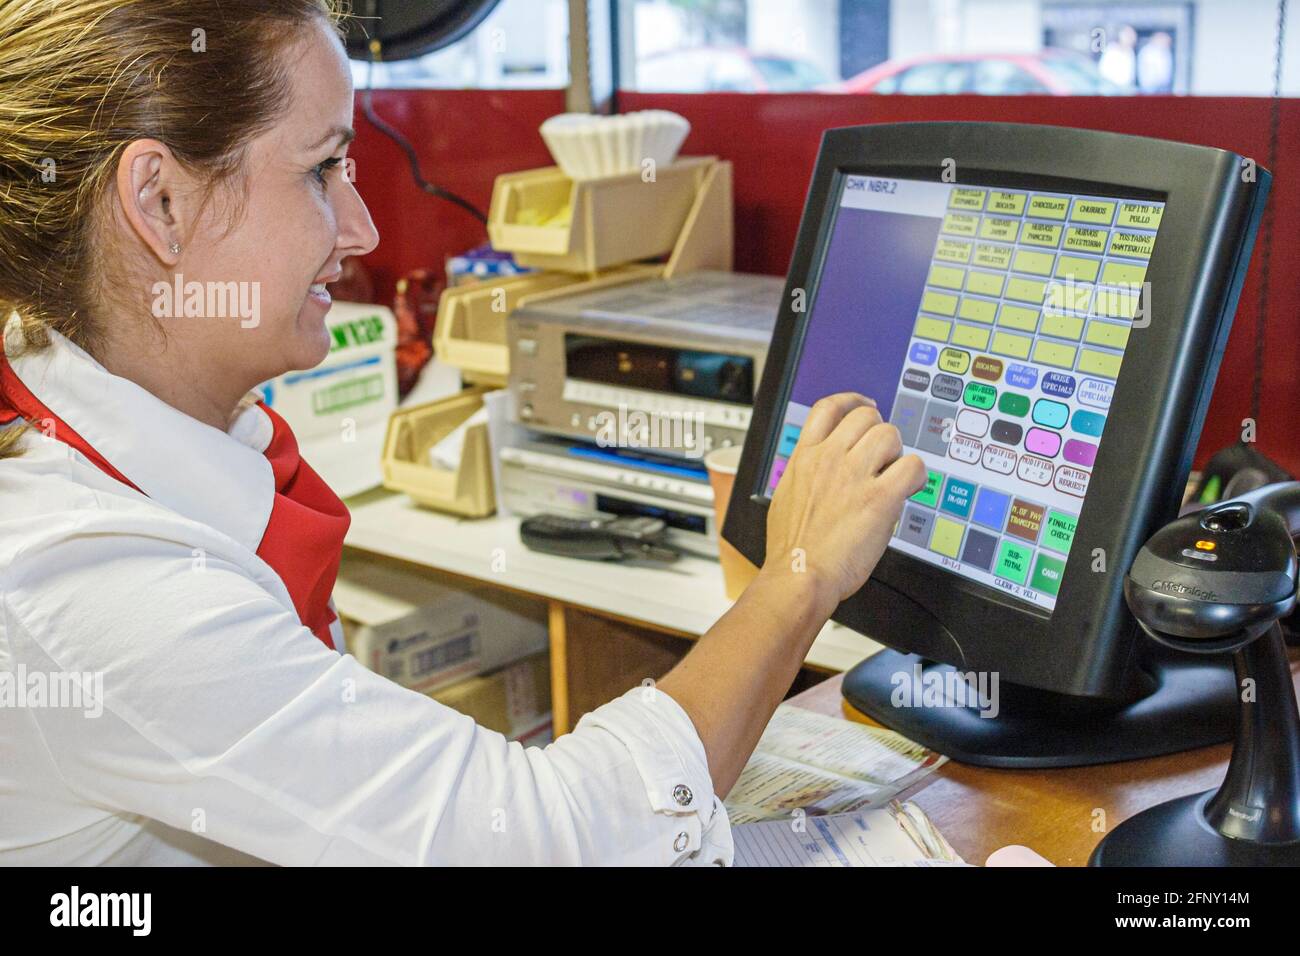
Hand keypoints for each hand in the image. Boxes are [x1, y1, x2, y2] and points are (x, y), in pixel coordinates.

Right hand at [762, 392, 926, 612]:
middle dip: (878, 432)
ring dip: (896, 452)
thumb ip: (805, 475)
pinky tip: (907, 490)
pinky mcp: (880, 499)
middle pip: (865, 415)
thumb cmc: (792, 549)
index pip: (829, 407)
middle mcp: (829, 460)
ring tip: (891, 475)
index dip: (852, 401)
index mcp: (804, 458)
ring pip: (890, 434)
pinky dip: (915, 476)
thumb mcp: (786, 498)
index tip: (864, 406)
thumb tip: (817, 471)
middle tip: (882, 455)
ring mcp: (854, 477)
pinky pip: (913, 467)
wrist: (799, 575)